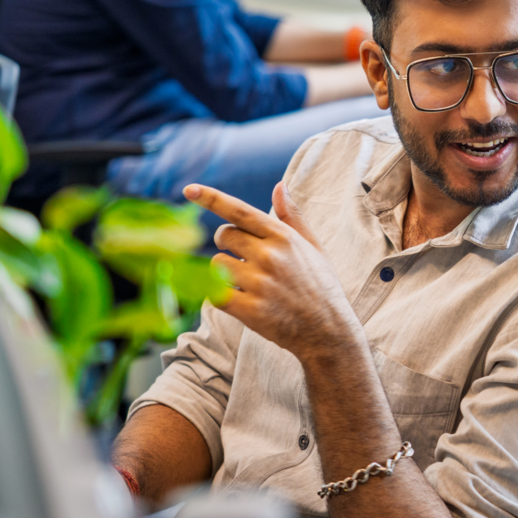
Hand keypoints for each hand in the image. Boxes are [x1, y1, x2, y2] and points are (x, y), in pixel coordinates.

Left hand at [184, 181, 361, 360]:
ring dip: (224, 272)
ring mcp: (259, 284)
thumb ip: (293, 217)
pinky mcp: (250, 311)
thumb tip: (280, 186)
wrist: (328, 332)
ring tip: (247, 282)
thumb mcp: (314, 247)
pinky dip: (220, 295)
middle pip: (223, 236)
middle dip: (225, 242)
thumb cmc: (320, 286)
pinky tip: (239, 299)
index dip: (211, 198)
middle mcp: (270, 256)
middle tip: (241, 255)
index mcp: (284, 237)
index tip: (189, 189)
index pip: (240, 211)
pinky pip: (216, 294)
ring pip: (217, 265)